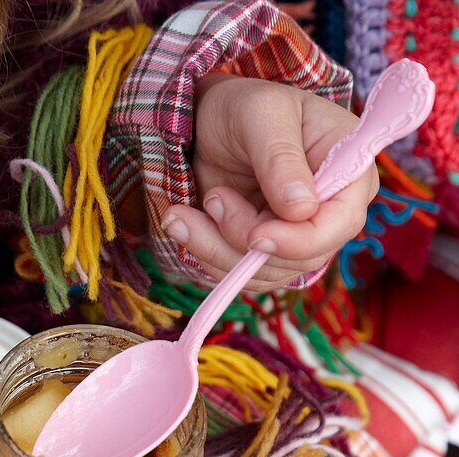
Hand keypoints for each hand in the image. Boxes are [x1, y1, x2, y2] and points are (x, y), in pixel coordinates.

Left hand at [162, 74, 378, 290]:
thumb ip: (280, 158)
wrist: (208, 123)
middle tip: (213, 197)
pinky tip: (184, 222)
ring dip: (217, 246)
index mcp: (349, 170)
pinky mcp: (266, 253)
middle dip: (244, 236)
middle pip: (300, 256)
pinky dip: (207, 253)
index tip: (256, 236)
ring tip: (195, 203)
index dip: (300, 241)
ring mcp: (298, 237)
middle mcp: (331, 211)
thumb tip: (301, 210)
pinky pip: (240, 274)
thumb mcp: (261, 114)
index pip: (341, 223)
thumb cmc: (243, 106)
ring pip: (264, 272)